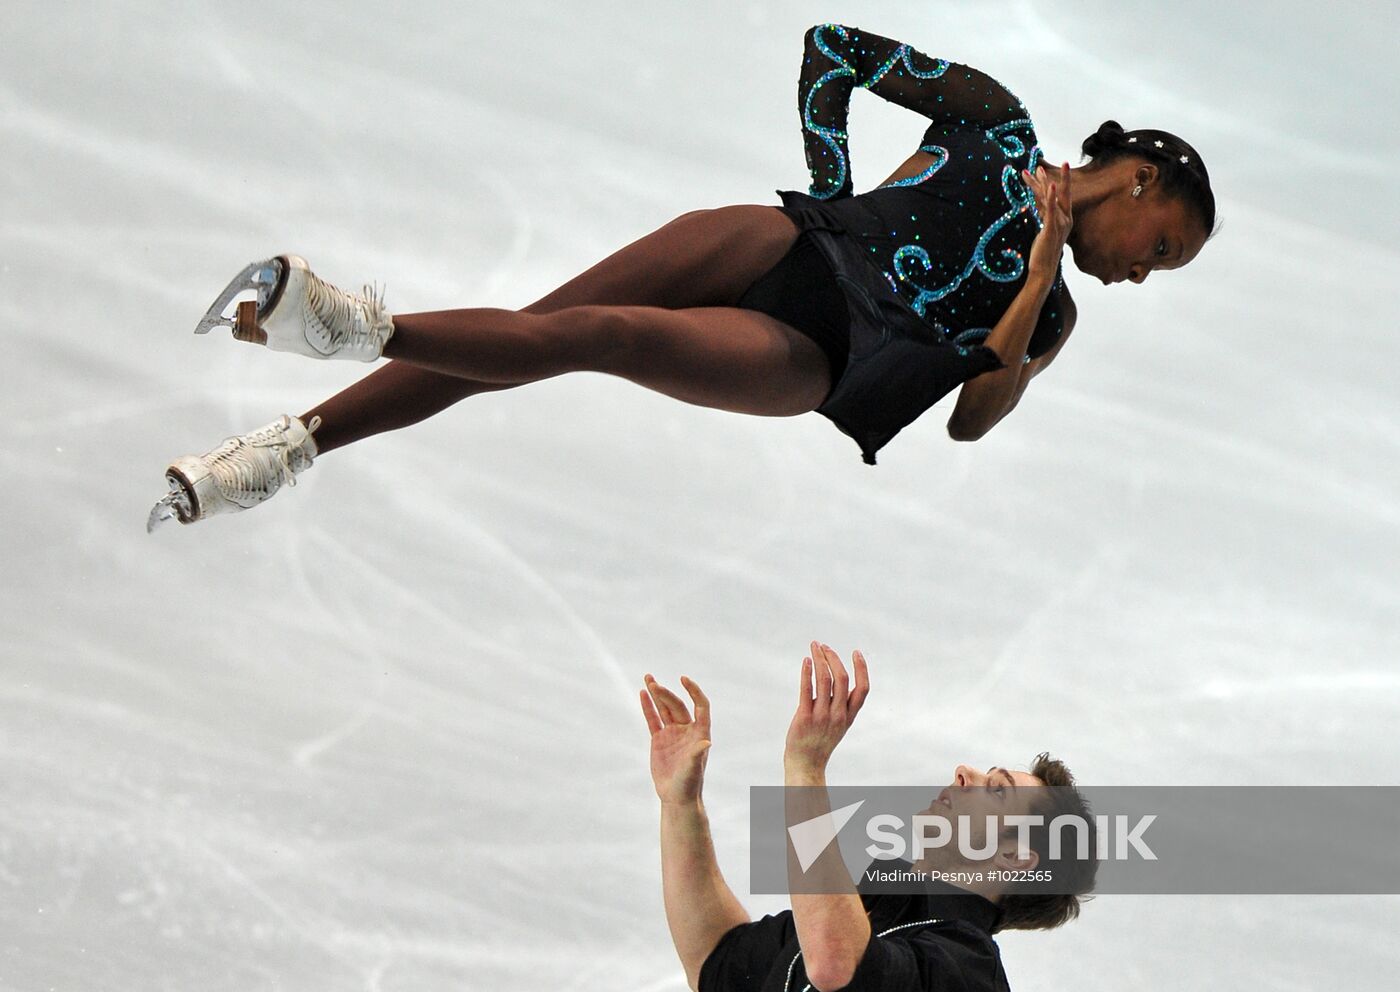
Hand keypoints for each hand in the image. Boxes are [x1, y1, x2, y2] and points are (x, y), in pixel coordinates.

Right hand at [641, 674, 711, 805]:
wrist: (676, 797)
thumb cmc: (689, 784)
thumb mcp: (693, 768)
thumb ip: (697, 754)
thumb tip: (706, 742)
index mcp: (700, 732)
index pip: (700, 705)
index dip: (694, 691)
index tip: (684, 679)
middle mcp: (687, 730)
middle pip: (677, 705)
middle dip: (666, 694)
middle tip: (654, 684)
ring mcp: (672, 733)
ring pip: (664, 709)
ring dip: (657, 693)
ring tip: (648, 677)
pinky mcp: (659, 740)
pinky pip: (653, 719)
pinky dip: (648, 706)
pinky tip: (643, 693)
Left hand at [783, 642, 869, 777]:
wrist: (806, 763)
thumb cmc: (820, 740)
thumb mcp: (838, 723)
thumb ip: (840, 703)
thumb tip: (833, 676)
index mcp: (849, 715)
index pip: (863, 689)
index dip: (862, 669)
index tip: (856, 652)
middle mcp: (838, 715)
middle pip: (841, 679)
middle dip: (834, 658)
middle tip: (824, 646)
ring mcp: (822, 716)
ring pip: (824, 680)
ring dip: (819, 659)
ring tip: (814, 647)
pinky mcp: (805, 717)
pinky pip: (806, 690)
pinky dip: (807, 672)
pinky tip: (806, 661)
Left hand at [1023, 162, 1072, 280]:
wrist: (1044, 270)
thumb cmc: (1044, 251)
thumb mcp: (1043, 228)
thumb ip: (1044, 215)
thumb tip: (1038, 201)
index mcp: (1064, 218)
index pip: (1057, 196)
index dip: (1048, 182)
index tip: (1040, 169)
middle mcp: (1065, 219)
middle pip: (1059, 193)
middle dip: (1050, 177)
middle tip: (1040, 164)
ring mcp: (1059, 224)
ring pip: (1050, 199)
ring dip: (1042, 183)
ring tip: (1037, 170)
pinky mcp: (1051, 230)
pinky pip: (1052, 211)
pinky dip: (1052, 198)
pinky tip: (1051, 185)